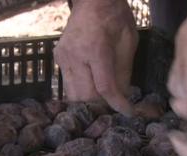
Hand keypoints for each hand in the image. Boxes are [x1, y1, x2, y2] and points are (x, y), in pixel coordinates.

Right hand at [54, 0, 137, 115]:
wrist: (93, 0)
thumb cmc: (115, 18)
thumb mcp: (128, 42)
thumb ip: (124, 72)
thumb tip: (122, 97)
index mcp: (95, 50)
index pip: (105, 88)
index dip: (118, 104)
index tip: (128, 113)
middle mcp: (74, 56)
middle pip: (86, 96)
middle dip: (103, 106)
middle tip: (116, 107)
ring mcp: (63, 57)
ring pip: (73, 95)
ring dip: (90, 102)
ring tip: (104, 101)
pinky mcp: (58, 59)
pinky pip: (68, 84)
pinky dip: (81, 91)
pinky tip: (92, 88)